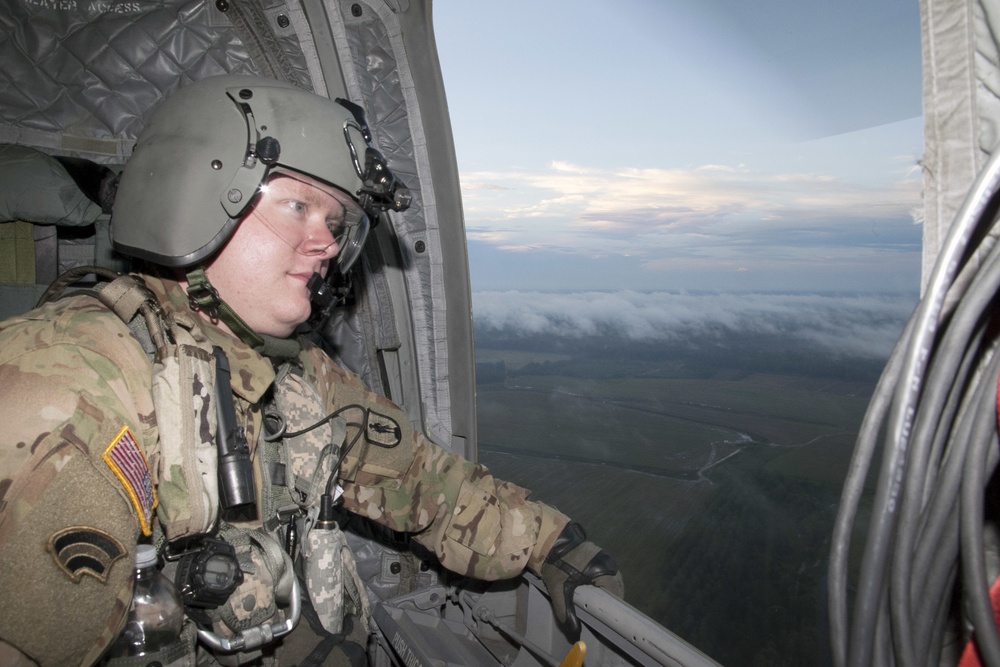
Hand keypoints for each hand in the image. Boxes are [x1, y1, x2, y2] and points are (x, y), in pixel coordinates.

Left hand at [540, 522, 623, 637]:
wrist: (548, 540)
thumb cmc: (556, 565)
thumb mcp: (558, 590)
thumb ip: (566, 611)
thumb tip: (574, 632)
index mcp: (604, 571)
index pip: (617, 594)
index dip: (612, 607)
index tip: (605, 617)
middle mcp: (608, 562)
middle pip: (616, 586)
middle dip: (610, 599)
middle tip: (599, 611)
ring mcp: (604, 555)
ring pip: (612, 577)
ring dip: (607, 589)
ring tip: (596, 601)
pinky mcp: (598, 552)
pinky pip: (606, 570)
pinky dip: (603, 580)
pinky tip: (592, 587)